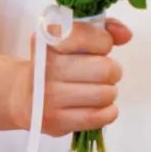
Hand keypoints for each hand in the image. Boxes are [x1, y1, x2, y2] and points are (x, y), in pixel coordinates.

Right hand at [11, 16, 132, 137]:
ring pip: (105, 94)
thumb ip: (102, 29)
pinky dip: (108, 111)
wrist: (24, 95)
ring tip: (99, 88)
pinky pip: (99, 117)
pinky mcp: (56, 121)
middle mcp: (45, 68)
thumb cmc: (56, 63)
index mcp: (47, 41)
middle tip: (104, 72)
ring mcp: (49, 97)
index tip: (102, 45)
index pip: (86, 37)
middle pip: (104, 69)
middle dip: (112, 70)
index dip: (103, 41)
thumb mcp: (71, 38)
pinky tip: (100, 105)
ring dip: (109, 91)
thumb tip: (125, 34)